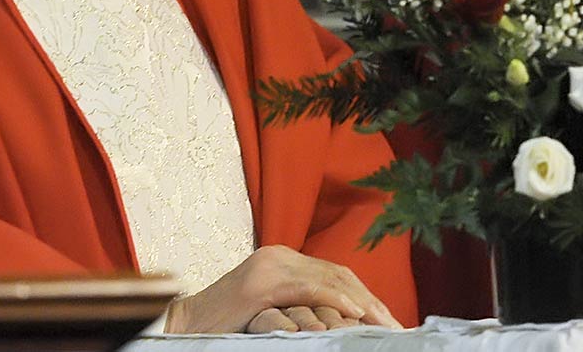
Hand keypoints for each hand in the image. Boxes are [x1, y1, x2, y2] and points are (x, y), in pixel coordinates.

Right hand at [163, 245, 401, 333]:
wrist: (188, 324)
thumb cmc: (230, 324)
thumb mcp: (274, 310)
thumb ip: (302, 305)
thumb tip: (341, 322)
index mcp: (284, 259)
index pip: (336, 274)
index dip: (366, 296)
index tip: (389, 321)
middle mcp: (280, 256)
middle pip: (338, 275)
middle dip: (371, 301)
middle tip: (395, 326)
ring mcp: (270, 267)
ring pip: (328, 280)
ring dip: (361, 303)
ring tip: (383, 323)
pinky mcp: (261, 284)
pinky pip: (308, 289)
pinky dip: (335, 300)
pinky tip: (355, 314)